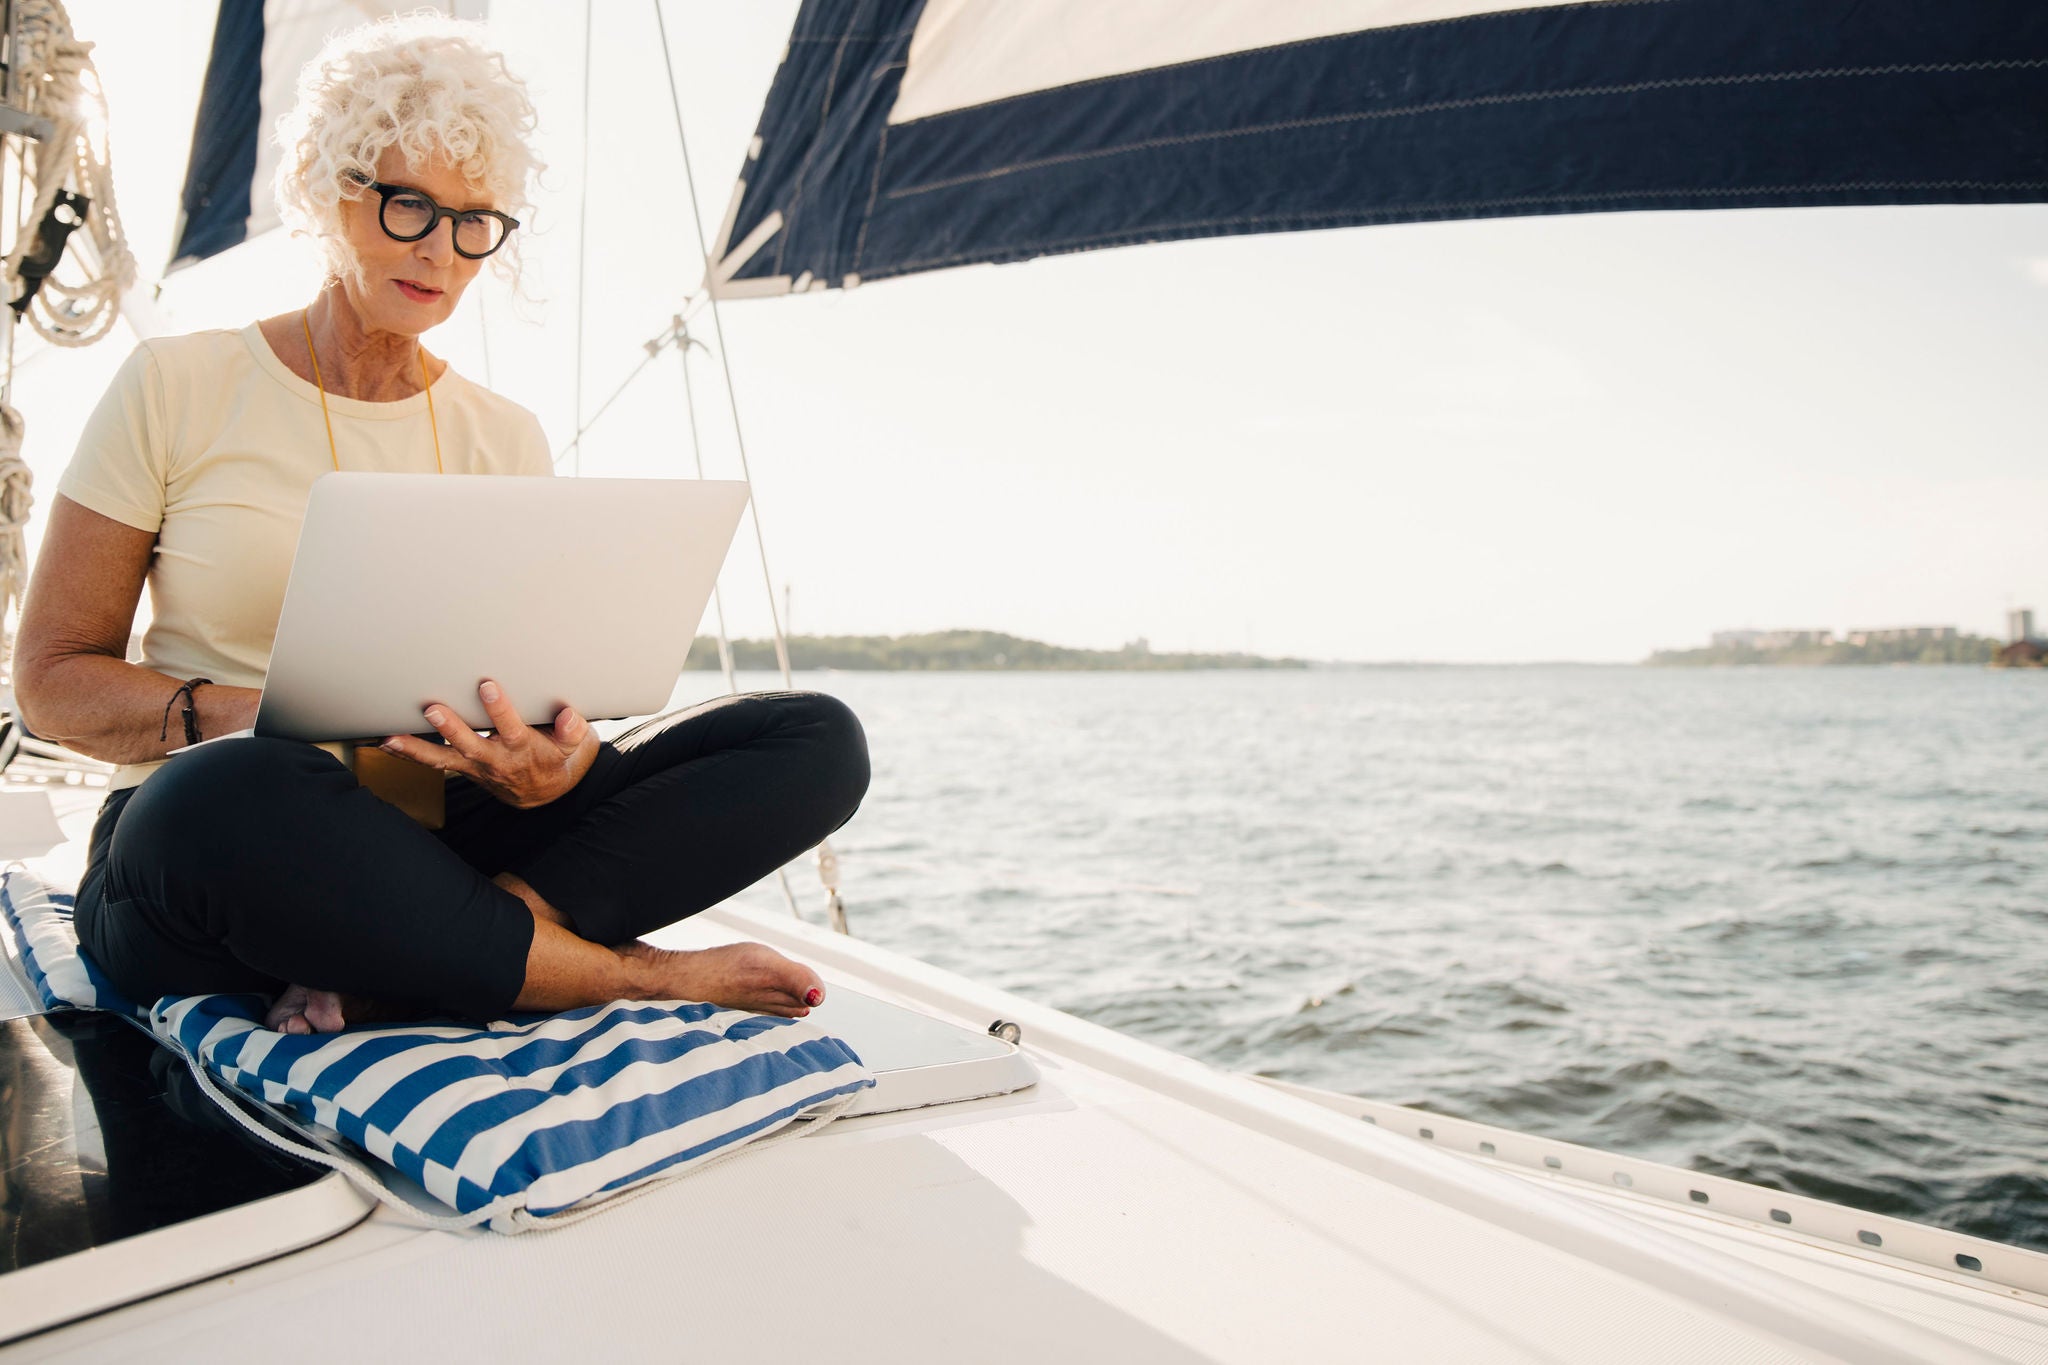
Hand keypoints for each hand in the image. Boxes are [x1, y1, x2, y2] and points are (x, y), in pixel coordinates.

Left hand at [381, 678, 599, 808]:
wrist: (544, 791)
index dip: (499, 710)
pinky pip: (433, 763)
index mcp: (523, 750)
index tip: (487, 687)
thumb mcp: (573, 746)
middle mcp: (496, 760)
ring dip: (416, 749)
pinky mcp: (462, 768)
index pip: (511, 728)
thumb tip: (568, 715)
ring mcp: (475, 767)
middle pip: (470, 746)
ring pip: (443, 759)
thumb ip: (571, 730)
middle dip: (452, 728)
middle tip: (433, 709)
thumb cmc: (556, 757)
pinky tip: (386, 743)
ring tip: (390, 738)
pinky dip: (408, 754)